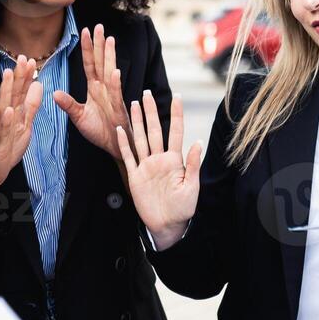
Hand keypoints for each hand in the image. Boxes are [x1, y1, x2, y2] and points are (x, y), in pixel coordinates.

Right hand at [0, 58, 41, 210]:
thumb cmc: (7, 147)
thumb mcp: (25, 124)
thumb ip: (31, 106)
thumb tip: (38, 85)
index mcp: (12, 113)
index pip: (19, 91)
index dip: (24, 76)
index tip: (29, 59)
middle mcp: (4, 118)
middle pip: (10, 94)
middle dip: (16, 76)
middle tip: (21, 58)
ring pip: (2, 107)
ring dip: (5, 91)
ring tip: (8, 75)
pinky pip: (0, 131)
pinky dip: (4, 120)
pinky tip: (8, 110)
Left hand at [54, 24, 129, 159]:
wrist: (115, 147)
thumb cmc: (100, 131)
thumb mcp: (79, 117)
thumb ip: (68, 104)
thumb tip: (54, 93)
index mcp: (95, 88)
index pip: (89, 64)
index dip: (87, 48)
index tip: (85, 31)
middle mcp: (105, 89)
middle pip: (101, 62)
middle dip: (100, 44)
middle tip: (99, 26)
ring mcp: (113, 97)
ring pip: (110, 73)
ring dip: (109, 57)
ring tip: (109, 40)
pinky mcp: (118, 109)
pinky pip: (116, 95)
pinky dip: (115, 83)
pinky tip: (114, 71)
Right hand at [116, 91, 201, 251]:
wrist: (167, 225)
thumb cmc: (183, 208)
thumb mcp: (192, 187)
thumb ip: (192, 164)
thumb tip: (197, 142)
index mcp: (174, 160)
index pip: (175, 132)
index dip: (176, 114)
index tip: (176, 96)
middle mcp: (159, 159)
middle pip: (154, 130)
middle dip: (151, 111)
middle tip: (147, 93)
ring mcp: (146, 166)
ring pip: (140, 139)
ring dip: (137, 122)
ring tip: (133, 104)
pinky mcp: (135, 177)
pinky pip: (128, 157)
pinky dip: (123, 143)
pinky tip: (121, 129)